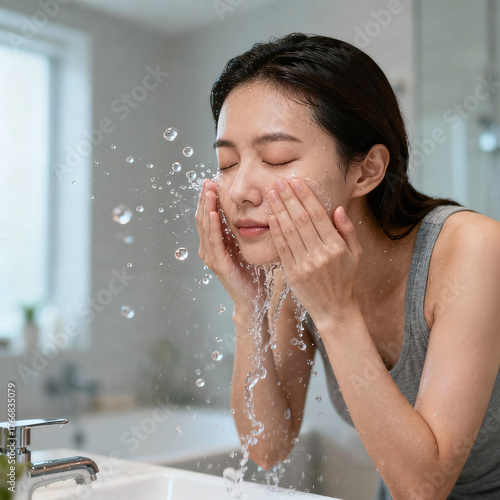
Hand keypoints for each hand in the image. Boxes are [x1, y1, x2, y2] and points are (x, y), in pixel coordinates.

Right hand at [196, 179, 261, 311]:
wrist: (253, 298)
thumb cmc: (251, 273)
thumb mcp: (244, 246)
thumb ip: (239, 231)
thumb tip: (247, 209)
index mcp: (214, 243)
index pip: (208, 216)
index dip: (208, 199)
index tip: (211, 181)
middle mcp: (209, 249)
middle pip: (202, 218)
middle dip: (204, 199)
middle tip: (207, 181)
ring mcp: (211, 257)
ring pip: (205, 227)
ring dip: (206, 207)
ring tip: (208, 191)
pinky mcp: (219, 264)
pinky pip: (214, 241)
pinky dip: (213, 226)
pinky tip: (214, 213)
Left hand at [267, 177, 361, 324]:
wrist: (334, 309)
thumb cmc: (345, 279)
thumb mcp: (355, 254)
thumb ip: (347, 230)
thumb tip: (337, 208)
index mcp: (336, 247)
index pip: (318, 216)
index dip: (305, 197)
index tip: (296, 182)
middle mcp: (320, 254)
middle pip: (301, 220)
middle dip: (288, 198)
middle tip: (278, 182)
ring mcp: (304, 264)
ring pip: (289, 231)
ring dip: (279, 210)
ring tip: (271, 194)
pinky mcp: (292, 273)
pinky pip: (282, 248)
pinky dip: (275, 231)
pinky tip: (271, 216)